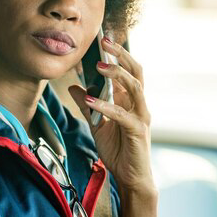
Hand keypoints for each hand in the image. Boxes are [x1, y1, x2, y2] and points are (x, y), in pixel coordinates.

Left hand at [68, 36, 155, 195]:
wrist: (130, 178)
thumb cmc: (117, 151)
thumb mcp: (96, 125)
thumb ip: (88, 105)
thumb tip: (74, 87)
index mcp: (130, 101)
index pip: (127, 71)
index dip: (118, 54)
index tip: (104, 38)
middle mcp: (139, 105)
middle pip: (136, 72)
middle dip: (121, 55)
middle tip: (104, 41)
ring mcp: (141, 117)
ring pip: (135, 88)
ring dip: (116, 75)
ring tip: (99, 66)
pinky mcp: (138, 131)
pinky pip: (123, 115)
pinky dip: (106, 106)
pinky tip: (90, 101)